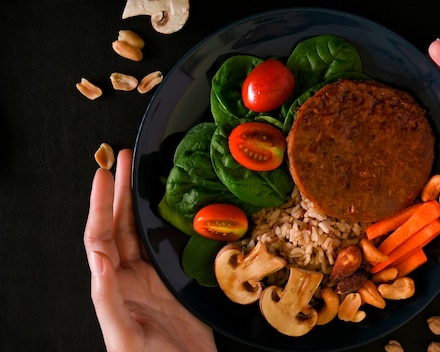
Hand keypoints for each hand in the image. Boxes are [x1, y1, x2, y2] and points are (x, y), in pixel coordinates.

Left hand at [84, 149, 217, 351]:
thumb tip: (97, 261)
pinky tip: (172, 208)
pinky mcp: (173, 282)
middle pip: (119, 226)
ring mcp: (151, 279)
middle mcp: (128, 278)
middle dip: (119, 191)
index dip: (100, 205)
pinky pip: (167, 245)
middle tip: (124, 159)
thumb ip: (108, 301)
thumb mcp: (124, 337)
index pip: (99, 237)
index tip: (103, 176)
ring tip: (141, 172)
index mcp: (111, 287)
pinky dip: (166, 223)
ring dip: (138, 202)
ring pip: (140, 231)